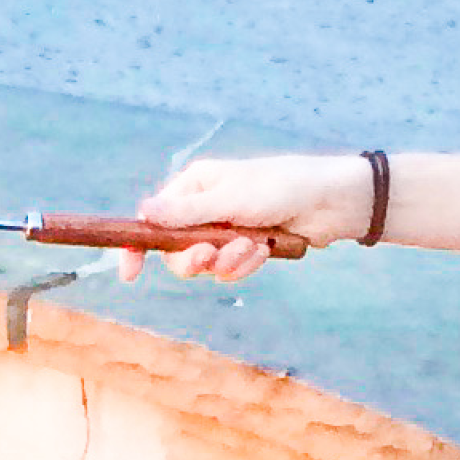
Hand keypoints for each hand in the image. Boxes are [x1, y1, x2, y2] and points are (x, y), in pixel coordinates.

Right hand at [123, 152, 378, 283]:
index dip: (138, 246)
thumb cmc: (281, 187)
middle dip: (194, 258)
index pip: (153, 219)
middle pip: (176, 250)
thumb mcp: (230, 198)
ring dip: (227, 261)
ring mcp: (224, 230)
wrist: (329, 203)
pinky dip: (245, 264)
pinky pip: (229, 270)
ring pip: (205, 265)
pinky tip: (265, 249)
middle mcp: (204, 208)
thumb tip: (143, 212)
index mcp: (194, 186)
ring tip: (252, 246)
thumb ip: (186, 212)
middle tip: (211, 254)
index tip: (130, 273)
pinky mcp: (244, 249)